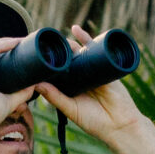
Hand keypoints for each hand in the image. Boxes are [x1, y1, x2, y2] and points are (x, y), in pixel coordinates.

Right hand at [0, 37, 36, 137]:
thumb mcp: (6, 102)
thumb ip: (19, 93)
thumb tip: (34, 85)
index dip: (3, 55)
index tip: (19, 52)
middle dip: (5, 47)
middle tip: (23, 44)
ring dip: (5, 43)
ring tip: (22, 41)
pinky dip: (1, 45)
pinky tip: (15, 43)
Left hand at [36, 26, 147, 142]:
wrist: (120, 124)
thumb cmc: (95, 122)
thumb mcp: (71, 109)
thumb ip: (55, 97)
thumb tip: (36, 84)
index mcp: (71, 89)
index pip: (57, 74)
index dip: (47, 65)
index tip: (34, 57)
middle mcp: (80, 78)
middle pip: (67, 61)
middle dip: (58, 52)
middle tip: (44, 43)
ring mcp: (93, 71)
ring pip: (78, 53)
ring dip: (68, 43)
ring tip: (57, 36)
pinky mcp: (105, 66)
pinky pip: (94, 49)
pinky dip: (86, 39)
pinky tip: (76, 29)